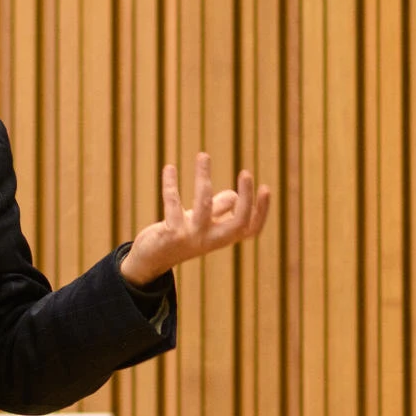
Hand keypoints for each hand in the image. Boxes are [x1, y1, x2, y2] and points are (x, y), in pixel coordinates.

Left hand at [120, 152, 271, 285]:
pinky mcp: (171, 234)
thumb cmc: (179, 237)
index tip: (266, 188)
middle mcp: (211, 240)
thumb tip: (234, 195)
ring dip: (203, 177)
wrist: (149, 260)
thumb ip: (218, 210)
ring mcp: (192, 238)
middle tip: (246, 172)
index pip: (250, 229)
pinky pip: (173, 204)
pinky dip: (171, 185)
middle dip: (246, 198)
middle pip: (238, 222)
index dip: (262, 211)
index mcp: (222, 238)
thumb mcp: (201, 223)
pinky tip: (169, 167)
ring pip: (203, 204)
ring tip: (203, 155)